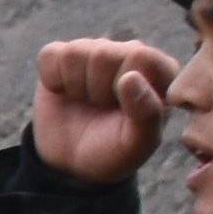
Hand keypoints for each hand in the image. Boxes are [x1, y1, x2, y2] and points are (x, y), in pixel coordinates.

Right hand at [29, 36, 177, 185]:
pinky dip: (52, 79)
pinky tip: (65, 92)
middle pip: (103, 53)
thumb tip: (130, 77)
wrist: (71, 162)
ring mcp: (96, 51)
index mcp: (160, 70)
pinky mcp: (64, 55)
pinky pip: (51, 54)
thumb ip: (146, 113)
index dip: (123, 86)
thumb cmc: (112, 151)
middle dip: (96, 88)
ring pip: (75, 52)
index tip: (122, 110)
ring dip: (75, 85)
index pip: (139, 55)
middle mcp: (130, 53)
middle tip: (101, 108)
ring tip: (86, 101)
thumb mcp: (136, 144)